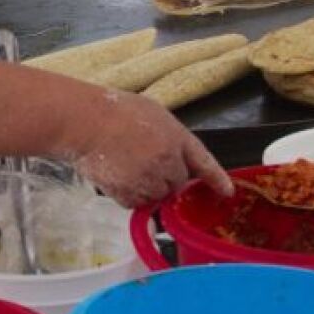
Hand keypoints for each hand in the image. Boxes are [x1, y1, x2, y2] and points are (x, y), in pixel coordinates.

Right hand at [67, 92, 230, 207]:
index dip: (217, 179)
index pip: (204, 163)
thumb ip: (169, 136)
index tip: (226, 192)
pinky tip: (117, 176)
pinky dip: (128, 195)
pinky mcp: (129, 195)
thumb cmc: (114, 110)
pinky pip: (136, 204)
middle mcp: (168, 163)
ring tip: (126, 166)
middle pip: (177, 183)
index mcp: (177, 138)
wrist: (86, 123)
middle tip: (142, 161)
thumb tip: (173, 155)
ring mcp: (149, 181)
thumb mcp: (152, 112)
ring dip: (146, 187)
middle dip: (165, 178)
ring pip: (157, 196)